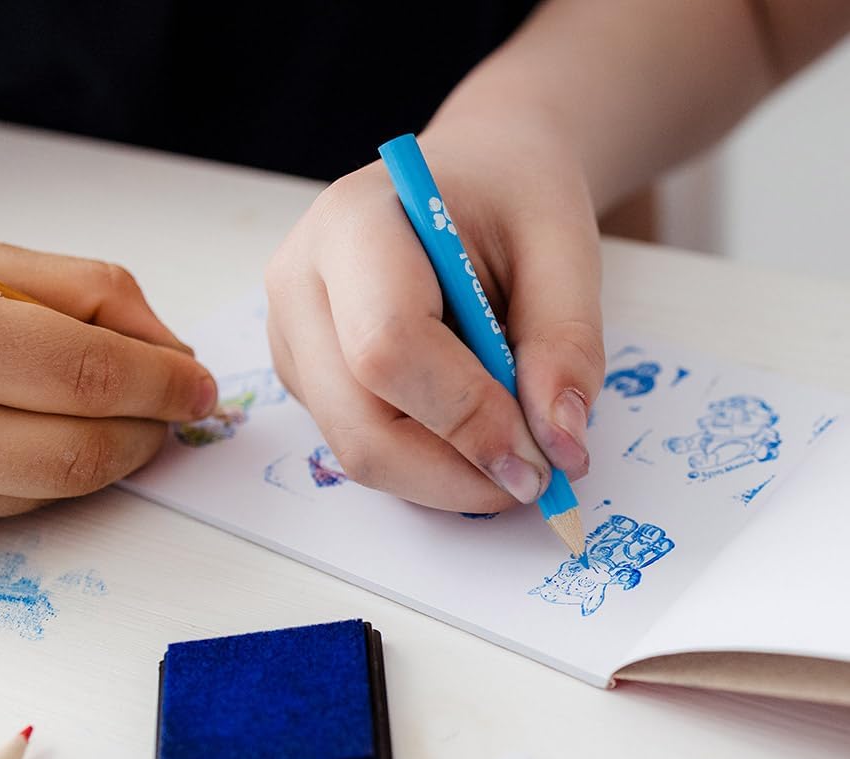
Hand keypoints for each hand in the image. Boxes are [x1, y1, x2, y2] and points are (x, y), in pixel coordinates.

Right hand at [0, 238, 216, 526]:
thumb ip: (94, 293)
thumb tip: (175, 353)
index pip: (85, 374)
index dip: (161, 385)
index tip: (199, 388)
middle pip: (75, 452)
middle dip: (147, 434)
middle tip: (172, 410)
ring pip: (48, 492)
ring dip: (110, 459)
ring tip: (119, 417)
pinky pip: (11, 510)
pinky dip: (54, 478)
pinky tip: (50, 436)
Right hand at [265, 123, 602, 513]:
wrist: (469, 177)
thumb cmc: (512, 197)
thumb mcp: (565, 246)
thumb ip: (568, 345)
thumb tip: (560, 449)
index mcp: (353, 225)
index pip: (388, 347)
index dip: (467, 417)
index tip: (541, 459)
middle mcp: (299, 287)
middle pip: (360, 424)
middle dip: (456, 473)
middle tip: (537, 478)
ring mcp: (292, 340)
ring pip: (359, 451)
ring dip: (447, 475)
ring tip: (512, 442)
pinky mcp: (306, 378)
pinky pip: (364, 447)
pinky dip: (429, 461)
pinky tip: (470, 422)